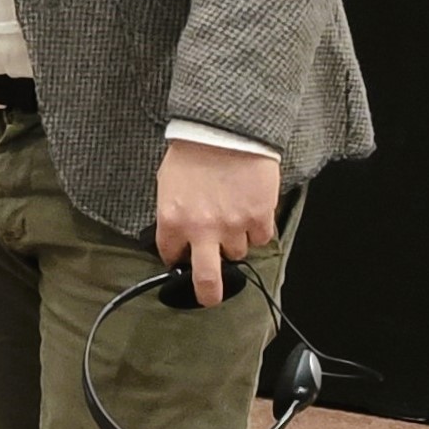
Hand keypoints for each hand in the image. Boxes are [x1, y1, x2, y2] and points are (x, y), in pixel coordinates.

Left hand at [154, 139, 280, 306]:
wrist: (226, 131)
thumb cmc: (193, 153)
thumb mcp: (167, 185)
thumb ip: (173, 214)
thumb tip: (178, 236)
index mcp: (172, 222)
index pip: (171, 256)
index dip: (177, 257)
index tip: (182, 257)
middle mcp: (202, 231)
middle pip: (206, 280)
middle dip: (207, 294)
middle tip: (209, 297)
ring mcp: (233, 227)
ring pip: (238, 253)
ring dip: (235, 241)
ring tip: (233, 216)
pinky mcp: (260, 218)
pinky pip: (261, 238)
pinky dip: (257, 229)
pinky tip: (251, 210)